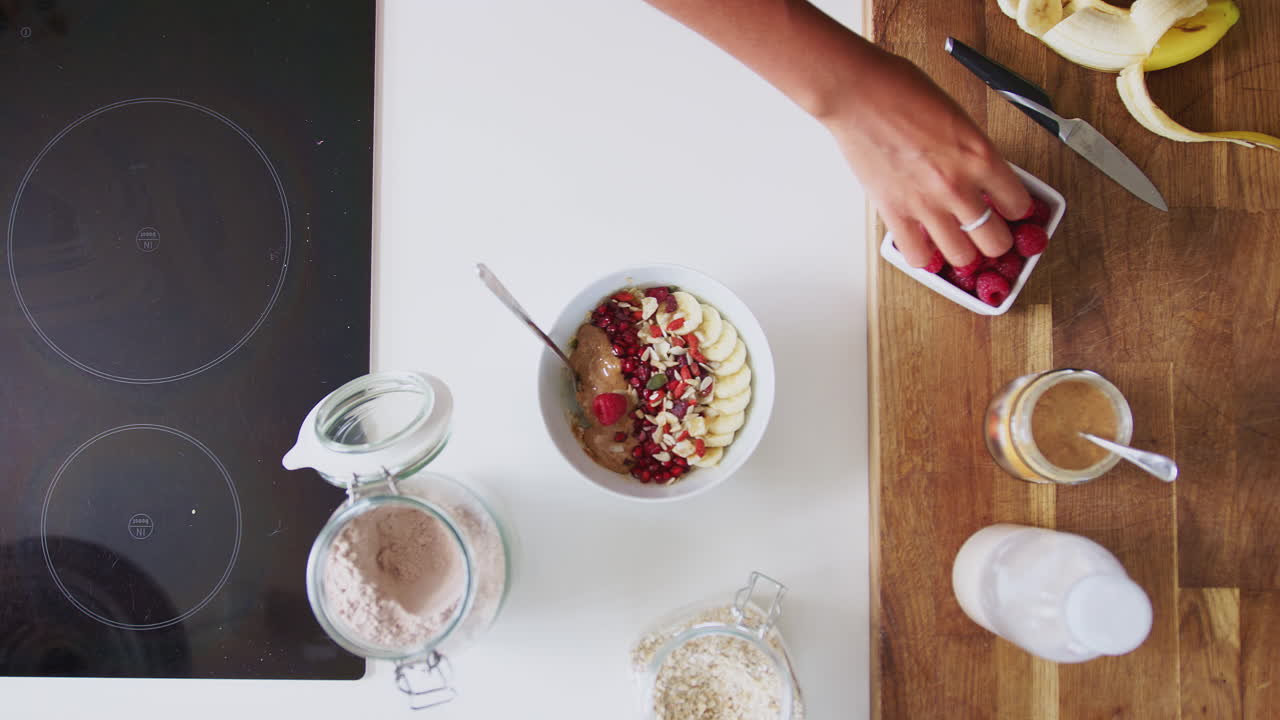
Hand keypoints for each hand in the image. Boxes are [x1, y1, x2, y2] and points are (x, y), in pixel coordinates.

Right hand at [823, 50, 1030, 268]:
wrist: (857, 93)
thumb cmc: (901, 91)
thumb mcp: (957, 115)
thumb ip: (971, 150)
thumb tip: (978, 172)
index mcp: (980, 155)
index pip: (1018, 203)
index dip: (1016, 209)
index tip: (1010, 209)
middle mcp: (957, 186)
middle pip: (996, 241)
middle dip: (996, 240)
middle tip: (988, 232)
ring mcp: (925, 204)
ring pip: (962, 257)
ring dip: (963, 252)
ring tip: (957, 242)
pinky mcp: (894, 212)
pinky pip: (918, 255)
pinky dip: (924, 255)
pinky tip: (925, 244)